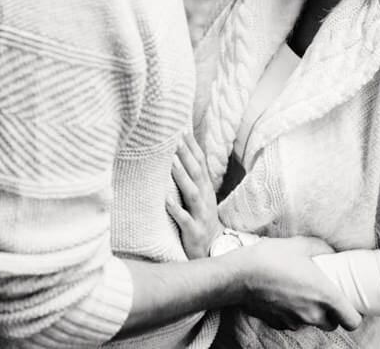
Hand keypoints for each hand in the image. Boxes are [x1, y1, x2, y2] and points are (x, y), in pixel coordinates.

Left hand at [166, 134, 221, 258]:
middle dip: (186, 155)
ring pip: (191, 193)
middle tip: (175, 138)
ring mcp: (200, 214)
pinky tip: (166, 200)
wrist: (214, 249)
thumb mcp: (200, 195)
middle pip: (196, 173)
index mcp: (205, 188)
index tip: (182, 129)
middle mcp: (205, 197)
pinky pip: (184, 219)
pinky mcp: (194, 231)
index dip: (192, 146)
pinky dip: (176, 209)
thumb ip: (192, 176)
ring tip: (170, 162)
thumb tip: (178, 153)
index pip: (200, 162)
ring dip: (181, 176)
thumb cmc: (201, 217)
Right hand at [234, 237, 361, 331]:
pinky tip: (281, 296)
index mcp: (325, 295)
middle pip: (332, 324)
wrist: (238, 275)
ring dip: (310, 313)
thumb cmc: (270, 258)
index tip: (347, 304)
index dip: (353, 315)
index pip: (352, 321)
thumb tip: (331, 251)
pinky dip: (291, 313)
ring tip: (297, 292)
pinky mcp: (278, 324)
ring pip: (311, 323)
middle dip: (331, 313)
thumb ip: (321, 249)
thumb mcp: (299, 245)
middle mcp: (312, 314)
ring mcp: (294, 321)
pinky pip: (292, 322)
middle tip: (321, 294)